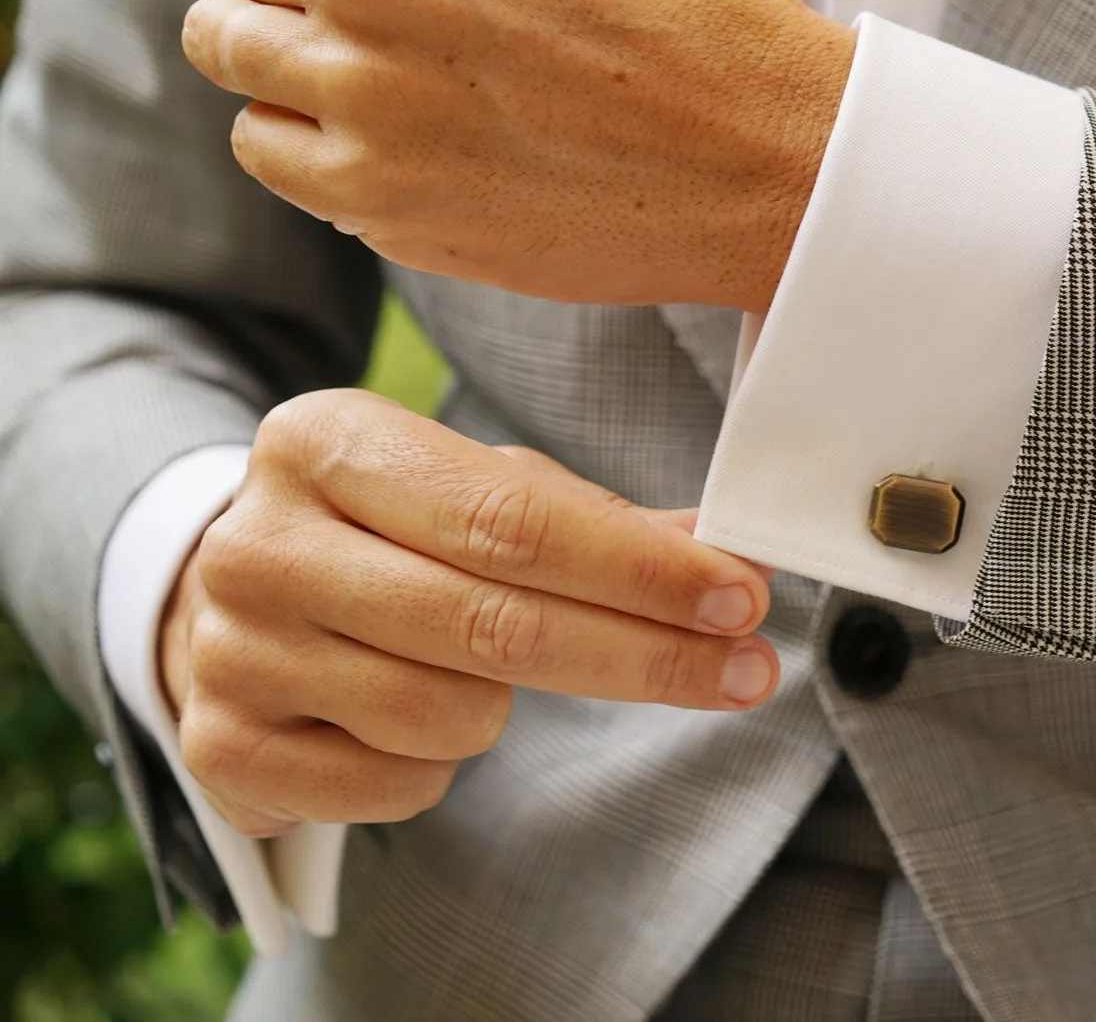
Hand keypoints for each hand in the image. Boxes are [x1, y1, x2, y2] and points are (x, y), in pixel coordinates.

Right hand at [156, 388, 776, 836]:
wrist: (216, 598)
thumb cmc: (380, 534)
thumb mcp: (468, 489)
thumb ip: (594, 519)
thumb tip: (728, 556)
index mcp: (325, 443)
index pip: (510, 517)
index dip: (639, 569)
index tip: (742, 596)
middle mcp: (263, 544)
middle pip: (496, 623)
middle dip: (646, 654)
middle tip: (746, 669)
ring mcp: (233, 652)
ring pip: (451, 715)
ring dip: (506, 708)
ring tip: (483, 671)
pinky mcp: (223, 750)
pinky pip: (401, 784)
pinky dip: (436, 765)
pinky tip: (410, 719)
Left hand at [183, 0, 855, 311]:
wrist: (769, 158)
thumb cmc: (683, 5)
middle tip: (392, 1)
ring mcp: (363, 87)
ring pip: (223, 41)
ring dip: (285, 47)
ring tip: (383, 67)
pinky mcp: (374, 192)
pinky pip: (262, 144)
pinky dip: (307, 136)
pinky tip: (392, 131)